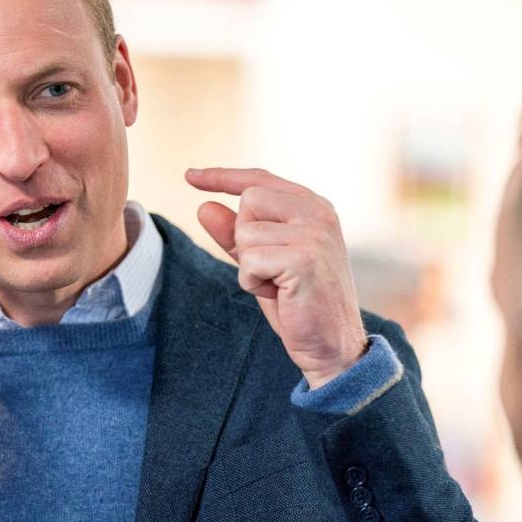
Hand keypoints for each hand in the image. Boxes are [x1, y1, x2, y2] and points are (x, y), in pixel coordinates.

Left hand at [186, 168, 366, 388]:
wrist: (332, 345)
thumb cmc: (296, 302)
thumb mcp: (260, 261)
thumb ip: (233, 234)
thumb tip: (204, 207)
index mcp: (312, 207)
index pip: (258, 180)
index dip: (222, 177)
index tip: (189, 176)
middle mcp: (318, 212)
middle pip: (249, 199)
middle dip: (244, 236)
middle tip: (269, 268)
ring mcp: (315, 232)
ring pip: (246, 233)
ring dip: (249, 266)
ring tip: (277, 284)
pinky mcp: (305, 257)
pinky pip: (250, 259)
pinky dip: (252, 282)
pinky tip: (279, 294)